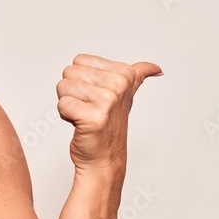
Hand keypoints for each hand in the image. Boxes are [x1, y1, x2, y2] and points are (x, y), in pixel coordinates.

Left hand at [56, 54, 161, 171]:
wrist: (104, 157)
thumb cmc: (109, 124)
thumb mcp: (127, 95)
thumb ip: (138, 75)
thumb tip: (156, 68)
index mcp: (124, 74)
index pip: (79, 61)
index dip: (81, 79)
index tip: (95, 95)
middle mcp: (118, 85)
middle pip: (69, 72)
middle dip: (72, 91)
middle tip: (89, 107)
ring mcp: (108, 101)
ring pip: (63, 87)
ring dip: (69, 104)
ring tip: (85, 114)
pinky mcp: (94, 118)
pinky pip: (62, 104)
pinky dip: (66, 116)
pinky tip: (81, 123)